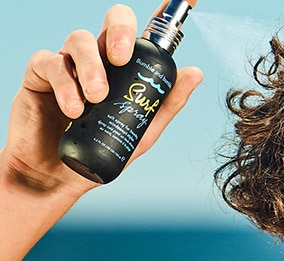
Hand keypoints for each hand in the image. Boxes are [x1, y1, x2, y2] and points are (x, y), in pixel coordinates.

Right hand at [1, 3, 202, 197]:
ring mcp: (70, 63)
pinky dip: (65, 83)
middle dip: (121, 32)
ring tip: (97, 98)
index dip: (164, 12)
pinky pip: (51, 62)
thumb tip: (196, 73)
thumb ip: (166, 103)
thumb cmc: (104, 150)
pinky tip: (75, 108)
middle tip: (122, 58)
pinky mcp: (41, 74)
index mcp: (128, 68)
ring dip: (92, 67)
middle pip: (113, 21)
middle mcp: (100, 57)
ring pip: (79, 40)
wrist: (59, 176)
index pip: (145, 35)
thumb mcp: (143, 131)